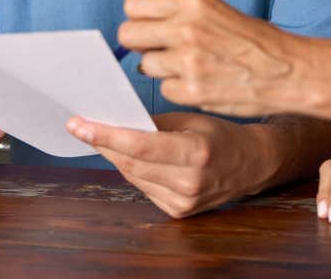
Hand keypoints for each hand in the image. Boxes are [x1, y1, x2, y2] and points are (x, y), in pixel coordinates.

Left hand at [66, 111, 273, 217]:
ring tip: (104, 137)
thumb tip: (118, 121)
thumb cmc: (222, 134)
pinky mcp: (178, 212)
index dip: (106, 135)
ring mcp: (183, 201)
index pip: (140, 146)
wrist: (252, 164)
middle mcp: (189, 181)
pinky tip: (131, 157)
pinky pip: (144, 188)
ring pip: (134, 177)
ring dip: (116, 157)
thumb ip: (156, 124)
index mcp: (196, 152)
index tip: (79, 124)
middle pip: (131, 163)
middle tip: (82, 125)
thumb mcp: (193, 119)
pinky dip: (134, 171)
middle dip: (104, 144)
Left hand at [118, 0, 298, 117]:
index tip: (150, 24)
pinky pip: (164, 88)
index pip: (133, 4)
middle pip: (128, 34)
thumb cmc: (252, 38)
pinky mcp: (190, 90)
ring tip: (189, 65)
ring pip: (144, 64)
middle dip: (141, 42)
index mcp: (192, 1)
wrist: (287, 69)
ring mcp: (187, 61)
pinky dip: (178, 87)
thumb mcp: (216, 9)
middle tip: (160, 47)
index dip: (140, 16)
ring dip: (162, 67)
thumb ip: (179, 11)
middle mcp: (186, 27)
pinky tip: (200, 81)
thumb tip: (142, 21)